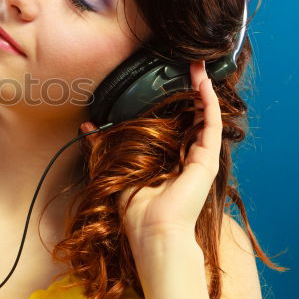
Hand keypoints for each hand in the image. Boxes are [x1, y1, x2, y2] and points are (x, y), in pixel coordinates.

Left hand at [81, 60, 222, 252]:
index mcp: (172, 160)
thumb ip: (103, 146)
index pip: (178, 124)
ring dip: (203, 90)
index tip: (169, 80)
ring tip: (197, 66)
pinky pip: (211, 125)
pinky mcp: (208, 161)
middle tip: (187, 66)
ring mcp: (202, 159)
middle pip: (195, 116)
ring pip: (206, 116)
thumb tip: (87, 126)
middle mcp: (190, 158)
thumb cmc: (136, 209)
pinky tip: (203, 84)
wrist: (152, 232)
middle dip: (192, 90)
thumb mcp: (114, 167)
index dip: (177, 102)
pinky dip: (209, 103)